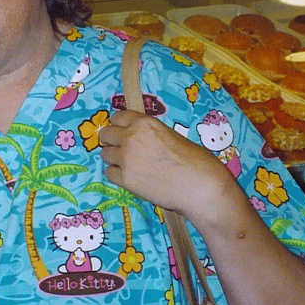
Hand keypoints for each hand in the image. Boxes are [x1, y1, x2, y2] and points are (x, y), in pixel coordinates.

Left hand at [98, 109, 232, 212]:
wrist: (200, 186)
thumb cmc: (195, 160)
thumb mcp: (170, 135)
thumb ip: (150, 135)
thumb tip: (138, 140)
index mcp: (144, 123)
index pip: (117, 117)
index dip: (119, 126)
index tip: (122, 132)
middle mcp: (131, 137)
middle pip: (106, 134)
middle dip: (111, 141)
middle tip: (121, 149)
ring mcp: (126, 158)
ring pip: (105, 154)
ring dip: (114, 159)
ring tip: (128, 166)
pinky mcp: (125, 179)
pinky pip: (109, 173)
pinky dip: (117, 175)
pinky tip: (130, 178)